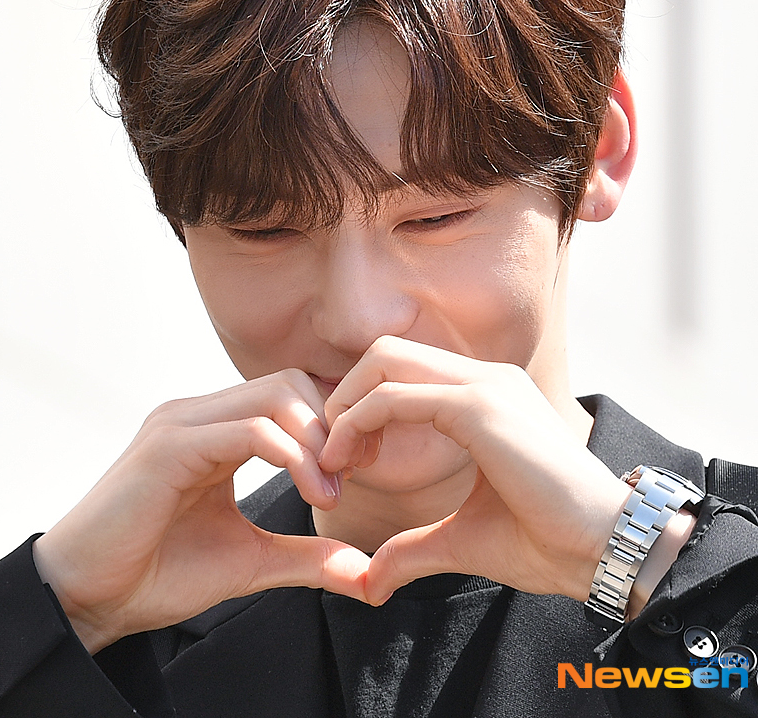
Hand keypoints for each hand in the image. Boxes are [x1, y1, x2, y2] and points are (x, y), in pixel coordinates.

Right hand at [32, 371, 370, 653]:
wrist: (88, 599)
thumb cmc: (159, 571)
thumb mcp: (252, 560)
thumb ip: (307, 556)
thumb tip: (366, 573)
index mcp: (218, 429)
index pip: (292, 392)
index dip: (333, 427)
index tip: (356, 475)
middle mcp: (200, 414)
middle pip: (291, 382)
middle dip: (331, 428)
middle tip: (348, 480)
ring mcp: (182, 423)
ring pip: (275, 395)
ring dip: (316, 442)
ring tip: (329, 494)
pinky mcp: (169, 447)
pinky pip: (248, 429)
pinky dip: (290, 454)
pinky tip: (308, 490)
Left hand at [319, 337, 631, 605]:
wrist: (604, 550)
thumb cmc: (547, 542)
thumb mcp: (462, 540)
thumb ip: (413, 547)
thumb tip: (371, 583)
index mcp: (485, 396)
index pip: (402, 372)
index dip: (361, 409)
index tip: (345, 461)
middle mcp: (484, 379)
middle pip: (385, 354)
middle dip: (345, 397)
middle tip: (333, 455)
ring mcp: (483, 386)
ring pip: (383, 362)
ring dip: (346, 408)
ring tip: (335, 461)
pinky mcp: (478, 407)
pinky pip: (393, 397)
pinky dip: (357, 423)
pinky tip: (349, 463)